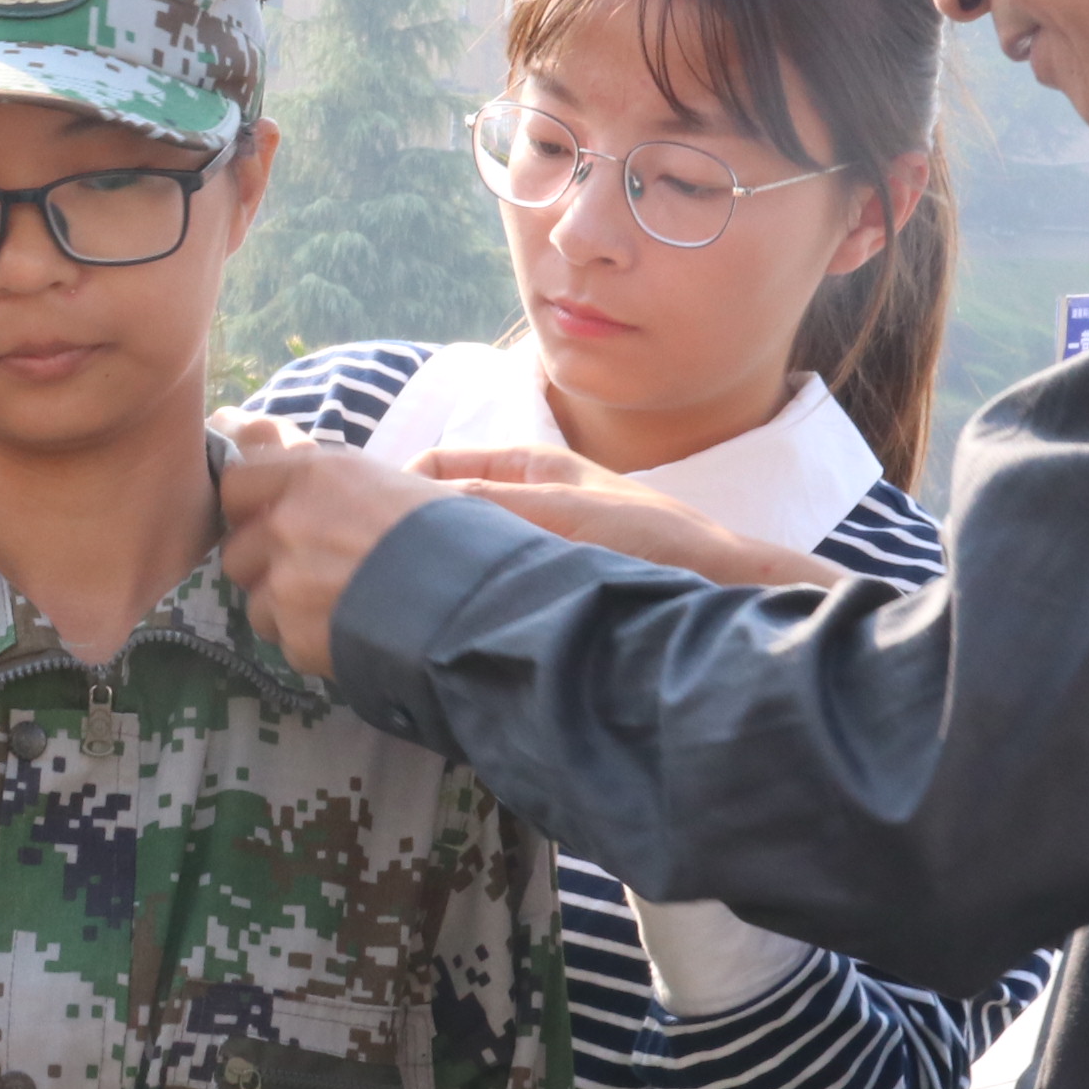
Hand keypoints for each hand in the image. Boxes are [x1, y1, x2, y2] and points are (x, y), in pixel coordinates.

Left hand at [210, 411, 459, 677]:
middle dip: (262, 561)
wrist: (474, 604)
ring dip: (282, 605)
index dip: (248, 502)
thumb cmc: (447, 532)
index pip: (236, 482)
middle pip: (237, 547)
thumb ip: (326, 482)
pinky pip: (283, 639)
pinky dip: (306, 640)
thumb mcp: (387, 483)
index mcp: (311, 476)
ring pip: (255, 600)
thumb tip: (279, 469)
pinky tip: (347, 632)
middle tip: (303, 569)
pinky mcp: (296, 637)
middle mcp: (287, 525)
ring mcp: (287, 585)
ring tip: (331, 606)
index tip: (261, 514)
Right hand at [405, 444, 843, 588]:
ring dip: (438, 568)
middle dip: (410, 531)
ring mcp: (541, 538)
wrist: (725, 586)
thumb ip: (491, 503)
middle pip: (445, 507)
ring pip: (466, 547)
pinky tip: (455, 623)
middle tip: (373, 567)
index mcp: (530, 464)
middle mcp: (530, 496)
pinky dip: (467, 595)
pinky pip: (492, 581)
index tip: (364, 522)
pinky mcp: (553, 579)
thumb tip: (414, 500)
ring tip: (407, 597)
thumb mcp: (564, 514)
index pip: (437, 466)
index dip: (395, 487)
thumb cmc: (656, 538)